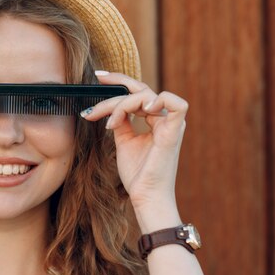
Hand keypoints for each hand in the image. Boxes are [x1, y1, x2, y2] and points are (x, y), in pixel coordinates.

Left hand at [80, 71, 187, 225]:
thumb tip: (112, 107)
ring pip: (145, 96)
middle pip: (140, 90)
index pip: (139, 93)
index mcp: (157, 120)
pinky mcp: (174, 130)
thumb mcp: (124, 141)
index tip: (99, 78)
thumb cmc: (138, 174)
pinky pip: (175, 103)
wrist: (145, 196)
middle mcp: (165, 119)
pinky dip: (156, 101)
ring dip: (121, 105)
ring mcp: (171, 123)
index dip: (120, 82)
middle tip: (98, 79)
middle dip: (118, 81)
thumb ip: (122, 121)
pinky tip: (140, 111)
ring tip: (109, 124)